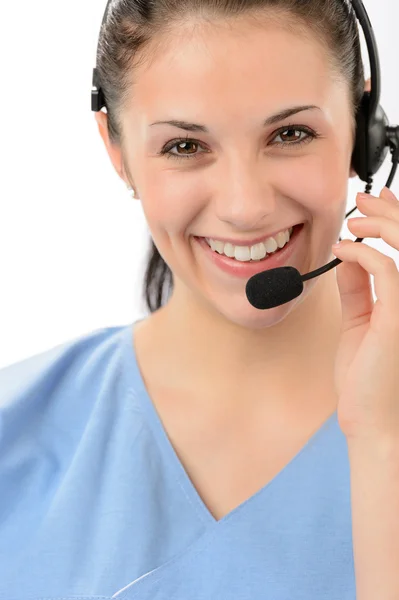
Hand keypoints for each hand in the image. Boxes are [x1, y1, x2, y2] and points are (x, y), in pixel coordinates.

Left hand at [331, 186, 398, 440]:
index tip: (375, 203)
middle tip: (363, 199)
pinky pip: (385, 270)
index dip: (396, 220)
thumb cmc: (366, 380)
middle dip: (390, 213)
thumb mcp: (360, 324)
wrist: (371, 422)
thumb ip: (358, 292)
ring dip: (380, 225)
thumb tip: (348, 260)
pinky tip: (342, 251)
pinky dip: (361, 254)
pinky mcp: (398, 316)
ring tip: (354, 219)